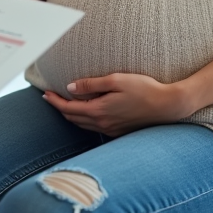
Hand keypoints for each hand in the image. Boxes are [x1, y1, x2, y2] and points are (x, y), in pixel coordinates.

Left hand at [41, 73, 195, 136]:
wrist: (167, 106)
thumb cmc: (144, 88)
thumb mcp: (116, 80)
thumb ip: (91, 84)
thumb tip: (70, 87)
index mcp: (99, 111)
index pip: (68, 109)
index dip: (54, 102)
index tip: (45, 94)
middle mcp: (103, 124)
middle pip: (73, 119)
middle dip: (60, 108)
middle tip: (51, 97)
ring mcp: (111, 130)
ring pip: (83, 125)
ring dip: (71, 115)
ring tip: (65, 103)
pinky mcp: (119, 132)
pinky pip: (95, 128)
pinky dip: (84, 120)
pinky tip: (86, 112)